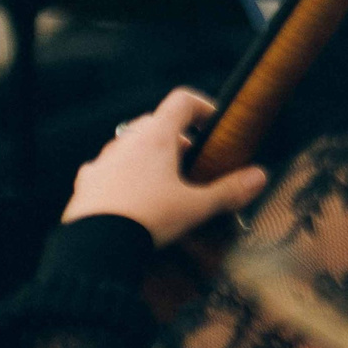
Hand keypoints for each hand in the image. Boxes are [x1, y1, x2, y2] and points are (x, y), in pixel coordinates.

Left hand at [63, 89, 269, 246]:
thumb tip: (260, 177)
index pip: (182, 102)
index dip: (203, 107)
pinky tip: (132, 198)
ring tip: (164, 183)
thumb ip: (229, 191)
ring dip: (149, 155)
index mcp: (156, 137)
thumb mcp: (196, 207)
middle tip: (193, 162)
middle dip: (178, 138)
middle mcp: (127, 140)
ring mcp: (104, 159)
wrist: (97, 245)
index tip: (215, 125)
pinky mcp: (88, 181)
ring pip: (131, 144)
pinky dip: (124, 175)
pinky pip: (109, 168)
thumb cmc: (149, 219)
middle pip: (156, 122)